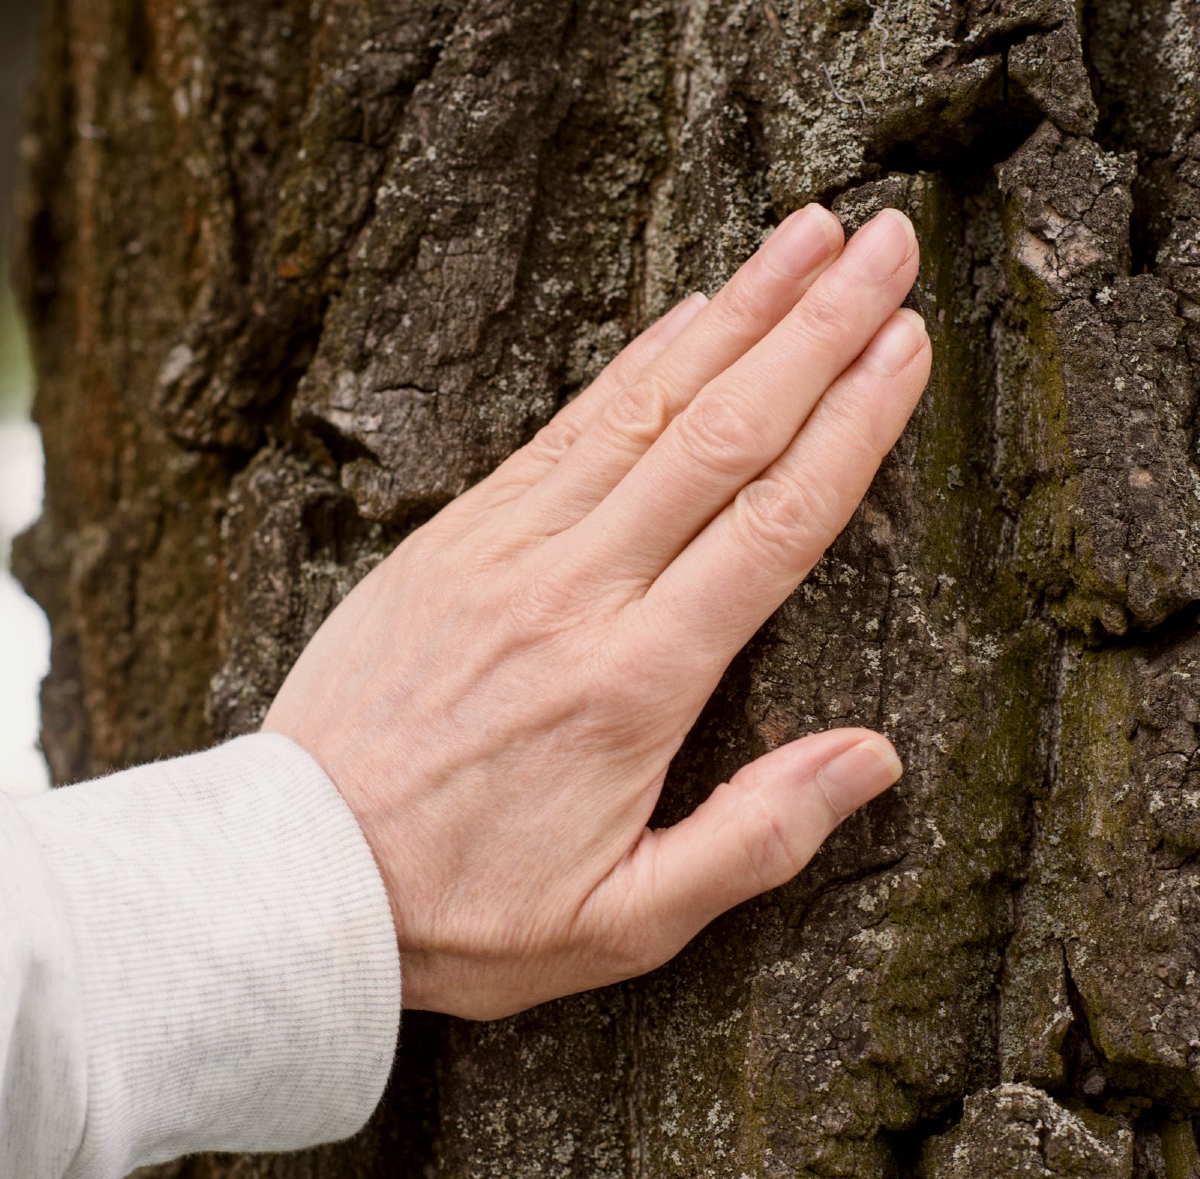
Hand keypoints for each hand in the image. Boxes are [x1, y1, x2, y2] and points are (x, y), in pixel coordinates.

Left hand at [264, 205, 930, 1018]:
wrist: (291, 877)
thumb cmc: (464, 909)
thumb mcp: (624, 921)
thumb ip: (755, 839)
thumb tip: (872, 758)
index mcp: (634, 685)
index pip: (772, 525)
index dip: (851, 425)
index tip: (907, 347)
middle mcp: (575, 593)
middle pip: (721, 435)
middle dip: (815, 328)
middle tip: (889, 245)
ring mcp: (506, 551)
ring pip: (643, 408)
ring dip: (734, 313)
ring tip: (808, 235)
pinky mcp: (453, 537)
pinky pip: (563, 427)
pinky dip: (634, 363)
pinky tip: (688, 313)